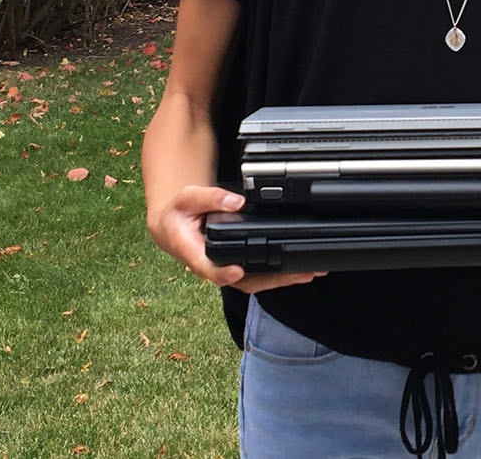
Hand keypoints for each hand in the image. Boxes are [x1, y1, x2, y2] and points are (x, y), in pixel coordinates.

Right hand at [147, 184, 324, 293]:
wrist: (173, 227)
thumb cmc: (178, 215)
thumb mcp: (188, 199)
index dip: (224, 272)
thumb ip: (211, 198)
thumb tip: (236, 201)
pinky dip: (277, 275)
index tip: (239, 270)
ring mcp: (224, 270)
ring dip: (280, 280)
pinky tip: (297, 271)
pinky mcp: (234, 268)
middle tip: (298, 274)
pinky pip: (256, 276)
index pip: (209, 268)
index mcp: (194, 253)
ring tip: (307, 274)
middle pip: (242, 281)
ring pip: (253, 282)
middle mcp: (211, 267)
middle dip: (272, 280)